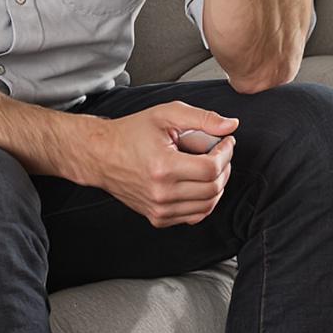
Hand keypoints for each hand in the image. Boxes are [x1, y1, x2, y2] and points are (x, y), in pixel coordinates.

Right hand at [80, 102, 238, 227]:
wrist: (101, 155)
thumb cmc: (132, 133)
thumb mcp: (166, 114)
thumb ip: (202, 118)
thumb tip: (231, 125)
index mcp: (163, 167)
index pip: (211, 168)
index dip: (226, 153)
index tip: (226, 142)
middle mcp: (161, 193)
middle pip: (213, 188)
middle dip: (225, 168)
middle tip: (220, 152)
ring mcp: (159, 209)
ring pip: (208, 205)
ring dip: (217, 185)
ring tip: (211, 166)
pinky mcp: (158, 218)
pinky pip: (194, 215)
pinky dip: (204, 200)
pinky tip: (199, 183)